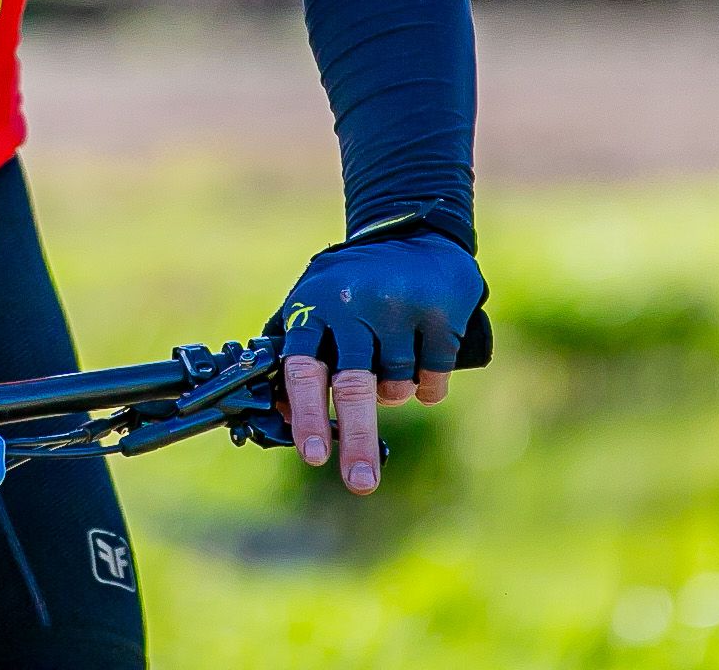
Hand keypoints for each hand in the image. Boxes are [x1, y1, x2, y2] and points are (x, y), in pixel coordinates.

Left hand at [266, 230, 485, 495]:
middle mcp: (354, 304)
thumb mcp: (313, 303)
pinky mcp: (441, 314)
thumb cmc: (350, 285)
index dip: (306, 413)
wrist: (415, 235)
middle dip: (356, 440)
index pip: (302, 367)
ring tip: (389, 367)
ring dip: (393, 395)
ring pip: (395, 387)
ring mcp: (399, 307)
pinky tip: (423, 366)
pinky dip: (428, 388)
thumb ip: (295, 353)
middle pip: (353, 386)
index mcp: (314, 306)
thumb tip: (278, 415)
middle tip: (359, 483)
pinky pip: (432, 380)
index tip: (312, 455)